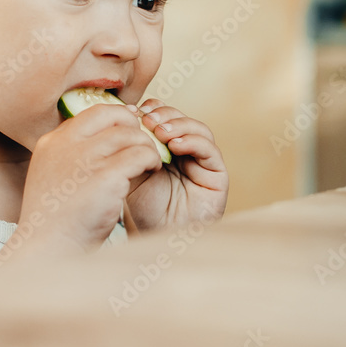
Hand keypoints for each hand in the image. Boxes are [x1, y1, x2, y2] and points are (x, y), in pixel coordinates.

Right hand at [16, 104, 163, 255]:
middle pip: (113, 117)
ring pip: (131, 135)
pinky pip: (141, 154)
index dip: (117, 116)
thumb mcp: (52, 177)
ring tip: (151, 161)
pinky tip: (151, 170)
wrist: (49, 249)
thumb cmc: (54, 221)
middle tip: (144, 143)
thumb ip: (69, 156)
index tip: (130, 126)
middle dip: (135, 127)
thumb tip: (100, 141)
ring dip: (146, 145)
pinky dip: (151, 159)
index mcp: (52, 142)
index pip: (92, 113)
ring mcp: (86, 159)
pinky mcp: (106, 177)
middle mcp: (67, 144)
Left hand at [127, 99, 227, 230]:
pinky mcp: (218, 175)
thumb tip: (127, 113)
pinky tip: (175, 146)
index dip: (153, 109)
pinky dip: (193, 142)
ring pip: (199, 130)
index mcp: (167, 147)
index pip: (165, 118)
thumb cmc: (144, 208)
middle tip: (148, 120)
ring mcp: (204, 162)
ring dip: (179, 125)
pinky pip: (210, 150)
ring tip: (160, 132)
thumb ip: (133, 146)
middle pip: (182, 119)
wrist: (157, 237)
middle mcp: (188, 151)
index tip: (135, 111)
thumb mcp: (132, 170)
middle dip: (165, 115)